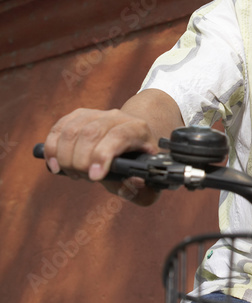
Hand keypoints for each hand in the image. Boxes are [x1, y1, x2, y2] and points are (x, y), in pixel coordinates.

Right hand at [43, 106, 161, 205]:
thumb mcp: (147, 178)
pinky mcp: (79, 116)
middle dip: (80, 161)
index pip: (119, 136)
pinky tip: (56, 165)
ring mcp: (97, 114)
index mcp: (138, 130)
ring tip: (73, 173)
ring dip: (65, 157)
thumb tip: (134, 183)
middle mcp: (117, 117)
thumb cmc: (138, 163)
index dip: (103, 155)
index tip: (95, 178)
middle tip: (83, 177)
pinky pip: (60, 128)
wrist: (132, 140)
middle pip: (91, 133)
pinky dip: (52, 147)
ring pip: (72, 130)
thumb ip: (145, 188)